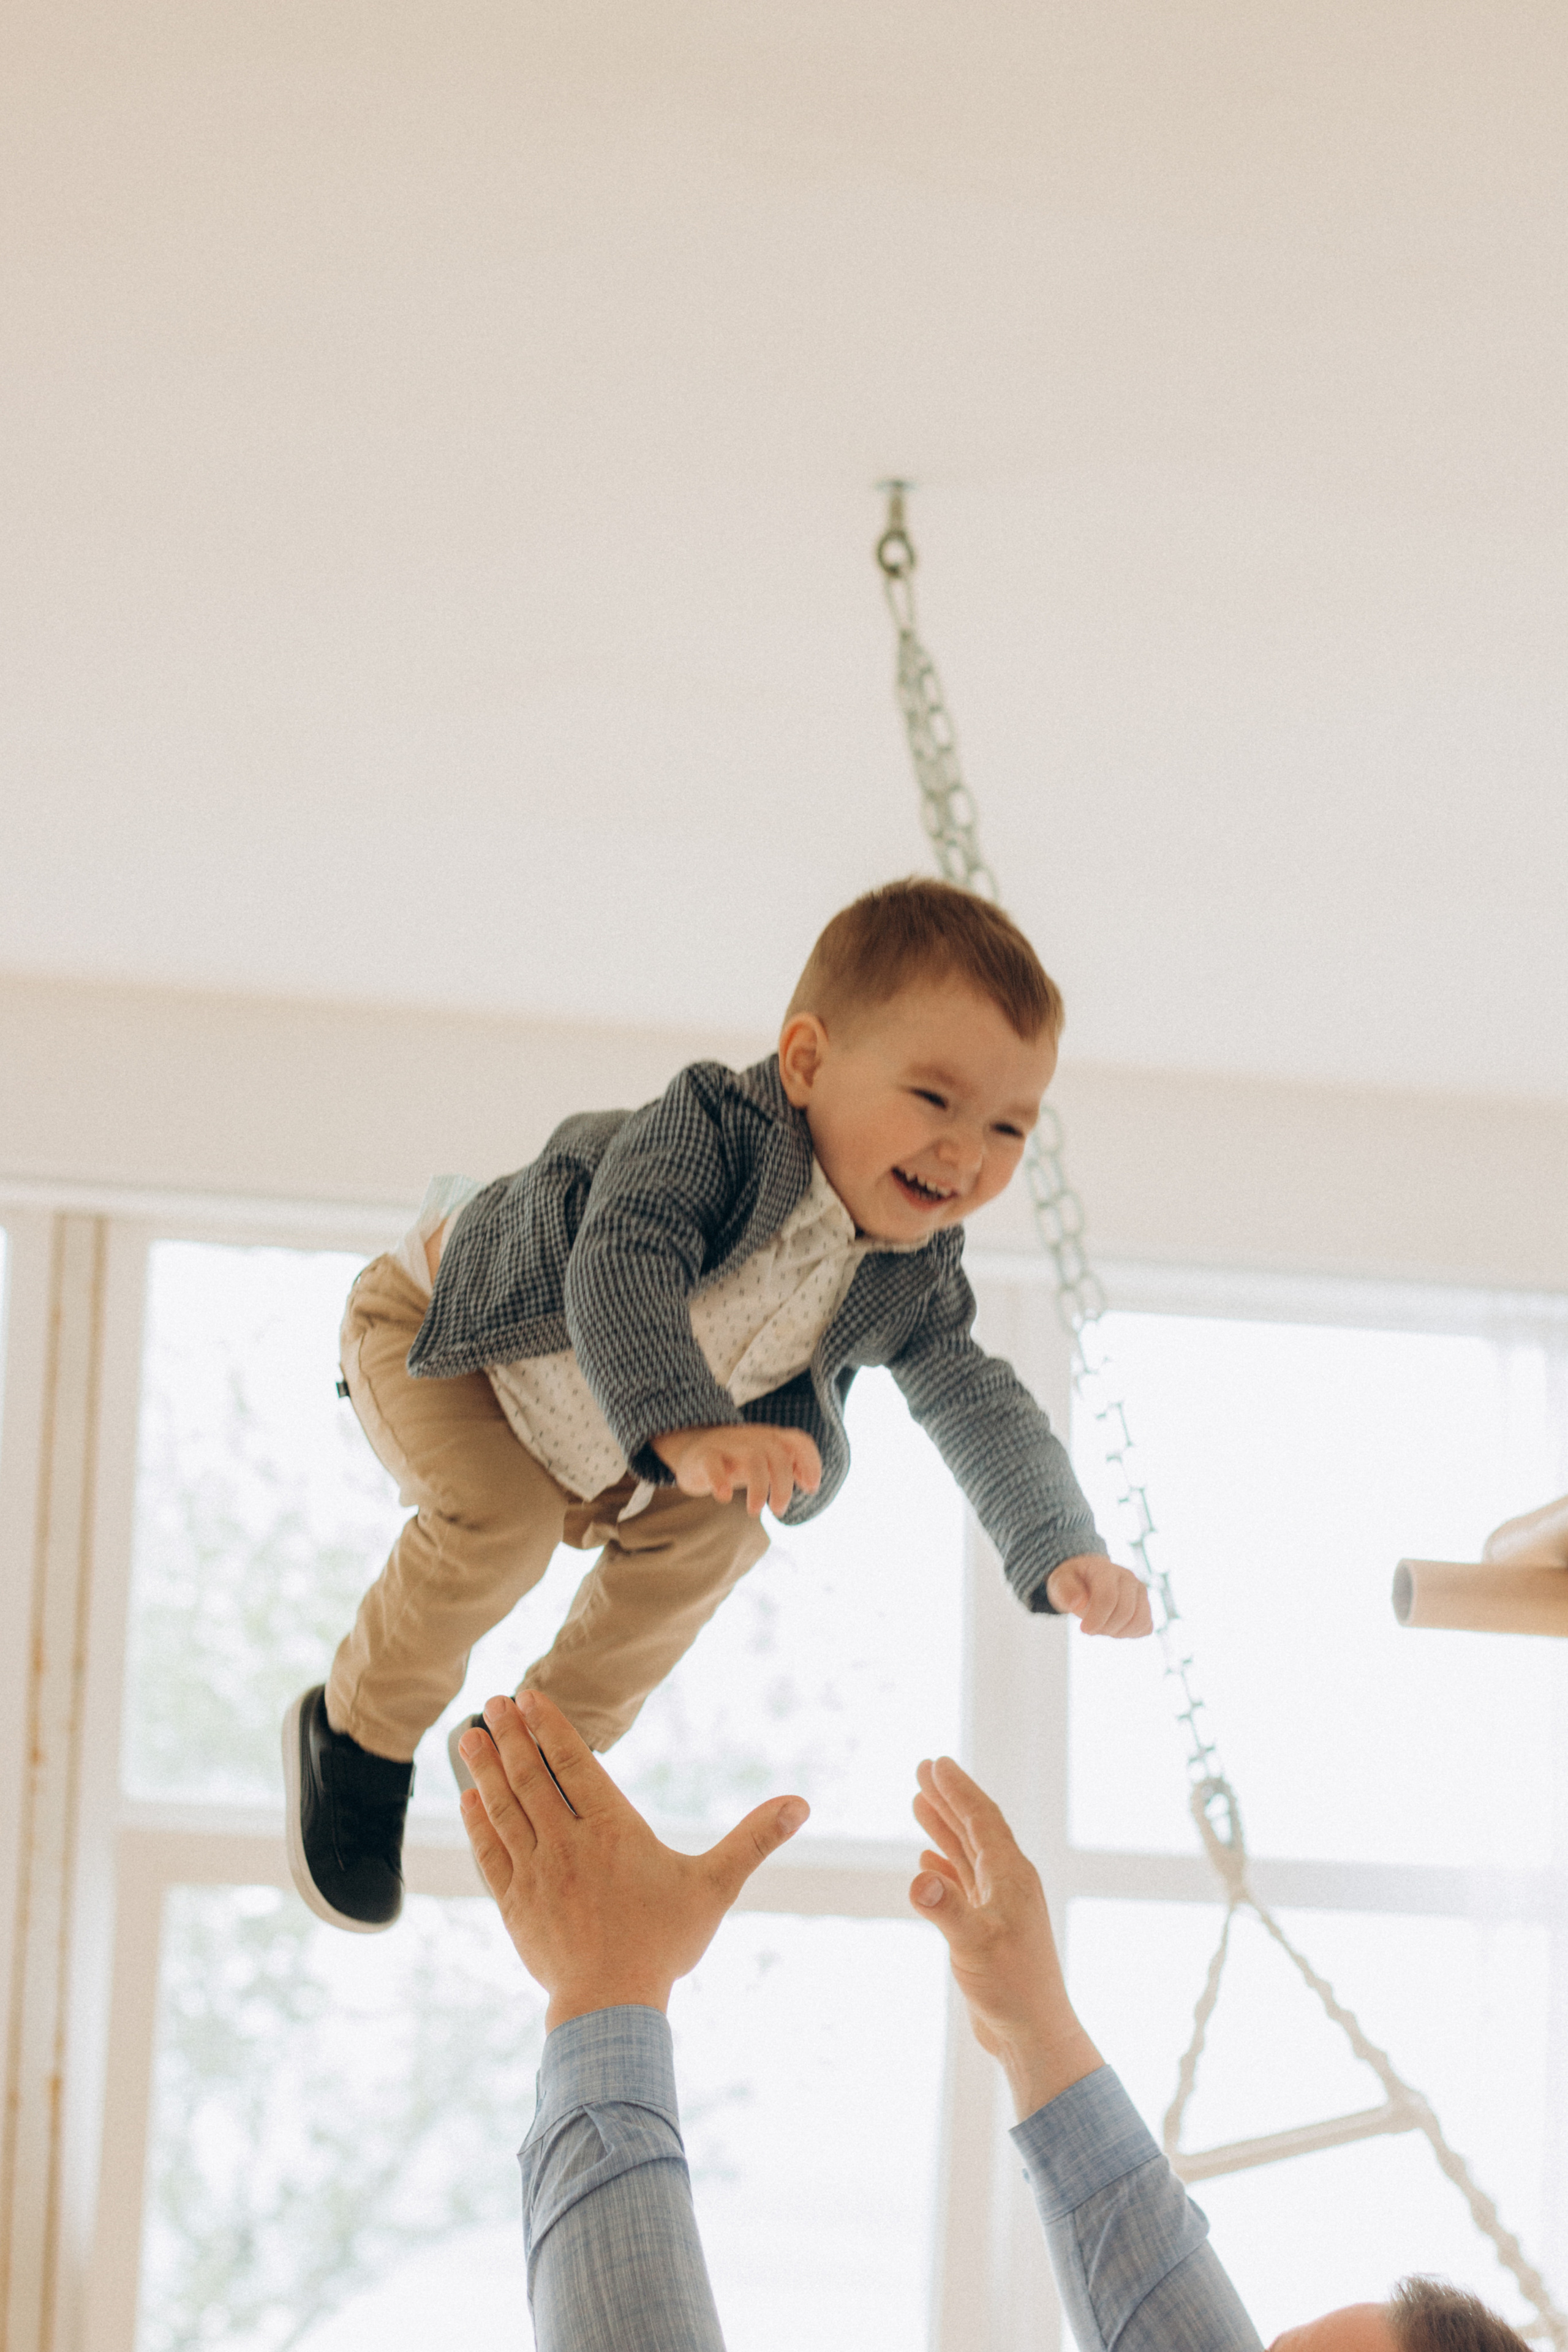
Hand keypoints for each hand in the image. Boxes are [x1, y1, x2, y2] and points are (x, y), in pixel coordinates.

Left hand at [459, 1690, 808, 2028]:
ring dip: (484, 1769)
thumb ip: (754, 1840)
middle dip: (510, 1736)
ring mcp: (535, 1873)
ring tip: (469, 1735)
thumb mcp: (715, 1887)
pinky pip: (489, 1853)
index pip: (573, 1763)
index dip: (549, 1727)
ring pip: (503, 1808)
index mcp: (611, 1829)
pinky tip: (468, 1800)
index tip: (528, 1697)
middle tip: (493, 1704)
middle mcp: (566, 1843)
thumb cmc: (665, 1943)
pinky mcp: (514, 1904)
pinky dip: (477, 1823)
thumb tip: (800, 1805)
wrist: (611, 2004)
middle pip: (530, 1776)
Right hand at [652, 1423, 822, 1517]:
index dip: (810, 1463)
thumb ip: (787, 1467)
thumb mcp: (764, 1461)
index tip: (810, 1488)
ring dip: (759, 1488)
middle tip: (778, 1510)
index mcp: (769, 1438)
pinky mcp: (703, 1455)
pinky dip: (721, 1481)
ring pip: (752, 1458)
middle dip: (783, 1486)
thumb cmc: (735, 1460)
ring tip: (754, 1511)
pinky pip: (714, 1463)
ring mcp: (727, 1444)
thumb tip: (812, 1483)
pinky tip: (724, 1497)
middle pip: (778, 1454)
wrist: (691, 1451)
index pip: (798, 1440)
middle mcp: (751, 1438)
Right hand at [909, 1754, 1102, 2120]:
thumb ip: (946, 1909)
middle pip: (975, 1828)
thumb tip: (918, 1876)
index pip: (982, 1819)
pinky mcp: (988, 1930)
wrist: (1033, 2035)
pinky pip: (965, 1883)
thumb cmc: (1011, 1990)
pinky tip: (929, 1862)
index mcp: (1012, 1876)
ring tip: (919, 1801)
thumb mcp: (974, 1945)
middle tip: (923, 1767)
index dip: (958, 1789)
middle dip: (949, 1798)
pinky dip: (946, 1866)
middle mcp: (1009, 1884)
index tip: (935, 1762)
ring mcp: (999, 1907)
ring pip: (968, 1854)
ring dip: (944, 1827)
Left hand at [1045, 1553, 1151, 1636]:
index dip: (1097, 1618)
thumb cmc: (1073, 1581)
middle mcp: (1128, 1578)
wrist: (1087, 1577)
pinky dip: (1130, 1634)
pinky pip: (1146, 1627)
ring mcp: (1140, 1591)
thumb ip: (1065, 1590)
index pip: (1108, 1597)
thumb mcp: (1060, 1581)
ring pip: (1140, 1620)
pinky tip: (1115, 1628)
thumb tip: (1077, 1604)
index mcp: (1106, 1569)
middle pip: (1125, 1611)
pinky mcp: (1145, 1605)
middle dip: (1106, 1627)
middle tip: (1091, 1628)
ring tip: (1103, 1627)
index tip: (1084, 1629)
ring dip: (1119, 1632)